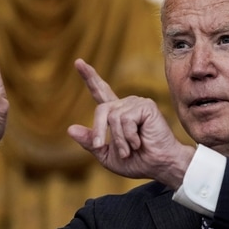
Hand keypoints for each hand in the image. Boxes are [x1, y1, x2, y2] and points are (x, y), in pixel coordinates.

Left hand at [68, 59, 194, 188]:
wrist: (159, 165)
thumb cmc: (137, 162)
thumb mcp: (106, 155)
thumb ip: (90, 142)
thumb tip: (70, 128)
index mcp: (117, 114)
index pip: (101, 92)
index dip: (90, 78)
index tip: (78, 62)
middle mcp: (126, 105)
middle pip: (101, 109)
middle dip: (98, 131)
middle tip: (101, 146)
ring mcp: (136, 103)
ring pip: (113, 118)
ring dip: (119, 139)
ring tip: (131, 148)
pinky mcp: (146, 106)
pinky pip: (125, 119)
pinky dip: (129, 136)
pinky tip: (140, 141)